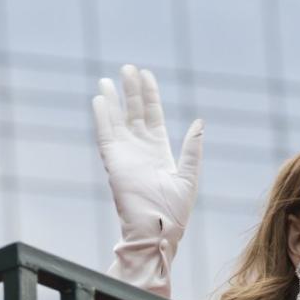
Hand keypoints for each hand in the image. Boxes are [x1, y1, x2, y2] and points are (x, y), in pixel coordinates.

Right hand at [91, 64, 202, 251]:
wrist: (158, 231)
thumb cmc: (175, 212)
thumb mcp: (189, 175)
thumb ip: (192, 148)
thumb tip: (199, 122)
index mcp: (159, 150)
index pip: (153, 115)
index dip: (150, 95)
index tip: (146, 74)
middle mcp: (140, 149)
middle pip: (134, 112)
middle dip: (131, 90)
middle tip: (128, 67)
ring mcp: (126, 155)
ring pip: (117, 120)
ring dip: (113, 100)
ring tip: (108, 79)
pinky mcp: (114, 162)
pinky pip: (105, 135)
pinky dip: (102, 117)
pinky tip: (99, 99)